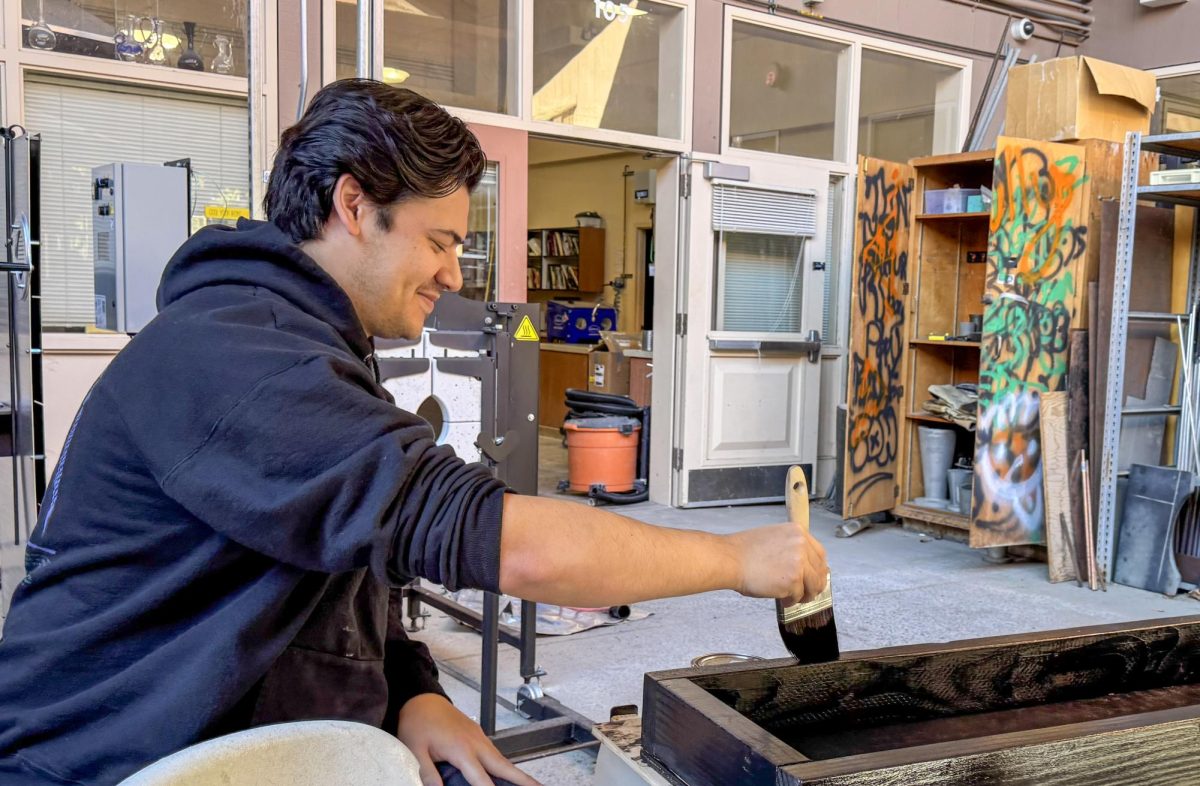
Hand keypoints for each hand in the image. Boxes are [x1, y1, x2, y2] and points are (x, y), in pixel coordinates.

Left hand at [395, 694, 540, 785]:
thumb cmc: (417, 723)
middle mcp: (475, 742)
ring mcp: (479, 737)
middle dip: (524, 780)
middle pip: (505, 766)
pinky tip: (508, 775)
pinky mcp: (478, 735)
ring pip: (502, 760)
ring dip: (518, 773)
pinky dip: (506, 766)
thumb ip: (428, 773)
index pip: (481, 780)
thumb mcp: (415, 751)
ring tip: (532, 785)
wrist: (420, 698)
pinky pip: (495, 754)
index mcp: (461, 748)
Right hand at [730, 523, 827, 603]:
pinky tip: (782, 600)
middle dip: (814, 584)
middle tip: (806, 592)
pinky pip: (799, 596)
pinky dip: (791, 601)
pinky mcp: (793, 580)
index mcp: (797, 531)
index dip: (817, 568)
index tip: (814, 577)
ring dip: (805, 594)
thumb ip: (792, 547)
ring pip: (814, 585)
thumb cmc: (744, 551)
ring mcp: (799, 562)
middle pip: (821, 570)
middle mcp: (802, 545)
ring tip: (794, 598)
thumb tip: (804, 565)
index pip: (819, 553)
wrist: (730, 558)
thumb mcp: (774, 537)